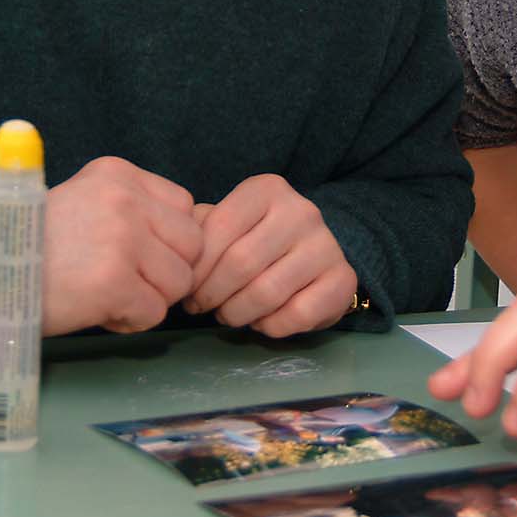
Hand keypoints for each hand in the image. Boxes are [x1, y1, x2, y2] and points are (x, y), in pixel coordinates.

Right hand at [41, 156, 202, 335]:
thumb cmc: (31, 246)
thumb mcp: (83, 201)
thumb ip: (130, 211)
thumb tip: (183, 242)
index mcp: (118, 174)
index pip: (185, 206)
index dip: (168, 239)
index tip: (138, 255)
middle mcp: (125, 199)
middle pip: (192, 244)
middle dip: (166, 271)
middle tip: (128, 282)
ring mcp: (122, 239)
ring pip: (178, 281)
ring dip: (149, 299)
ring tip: (109, 296)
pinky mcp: (113, 281)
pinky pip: (154, 313)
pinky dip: (131, 321)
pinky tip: (100, 312)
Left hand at [185, 174, 355, 336]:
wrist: (313, 255)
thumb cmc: (256, 240)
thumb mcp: (226, 223)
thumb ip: (199, 231)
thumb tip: (173, 256)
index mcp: (268, 189)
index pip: (219, 229)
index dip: (195, 268)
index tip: (186, 288)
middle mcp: (302, 211)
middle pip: (240, 264)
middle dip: (210, 295)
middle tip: (201, 307)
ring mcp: (327, 244)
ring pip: (265, 293)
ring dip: (235, 314)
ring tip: (227, 315)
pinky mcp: (343, 279)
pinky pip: (295, 316)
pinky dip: (270, 327)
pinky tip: (262, 320)